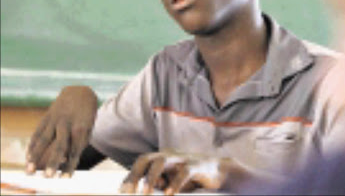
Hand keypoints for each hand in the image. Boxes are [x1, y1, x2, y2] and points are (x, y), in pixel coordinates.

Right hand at [25, 86, 97, 176]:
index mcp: (81, 127)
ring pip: (44, 139)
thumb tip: (65, 159)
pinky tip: (28, 157)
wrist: (80, 91)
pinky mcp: (47, 116)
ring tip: (30, 170)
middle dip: (53, 162)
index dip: (70, 165)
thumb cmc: (86, 114)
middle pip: (59, 145)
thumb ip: (79, 142)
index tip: (65, 178)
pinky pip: (38, 132)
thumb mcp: (89, 127)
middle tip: (48, 176)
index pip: (75, 150)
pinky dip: (32, 145)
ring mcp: (55, 119)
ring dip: (36, 156)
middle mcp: (67, 123)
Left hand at [119, 149, 238, 194]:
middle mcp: (170, 156)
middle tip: (129, 192)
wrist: (220, 172)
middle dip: (135, 174)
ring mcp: (184, 159)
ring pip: (162, 161)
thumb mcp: (172, 182)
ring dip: (151, 177)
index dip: (130, 176)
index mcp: (162, 158)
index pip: (141, 163)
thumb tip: (146, 190)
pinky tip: (169, 194)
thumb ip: (159, 183)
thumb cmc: (193, 178)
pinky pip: (184, 172)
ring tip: (146, 193)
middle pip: (146, 158)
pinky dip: (175, 183)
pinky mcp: (197, 165)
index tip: (122, 192)